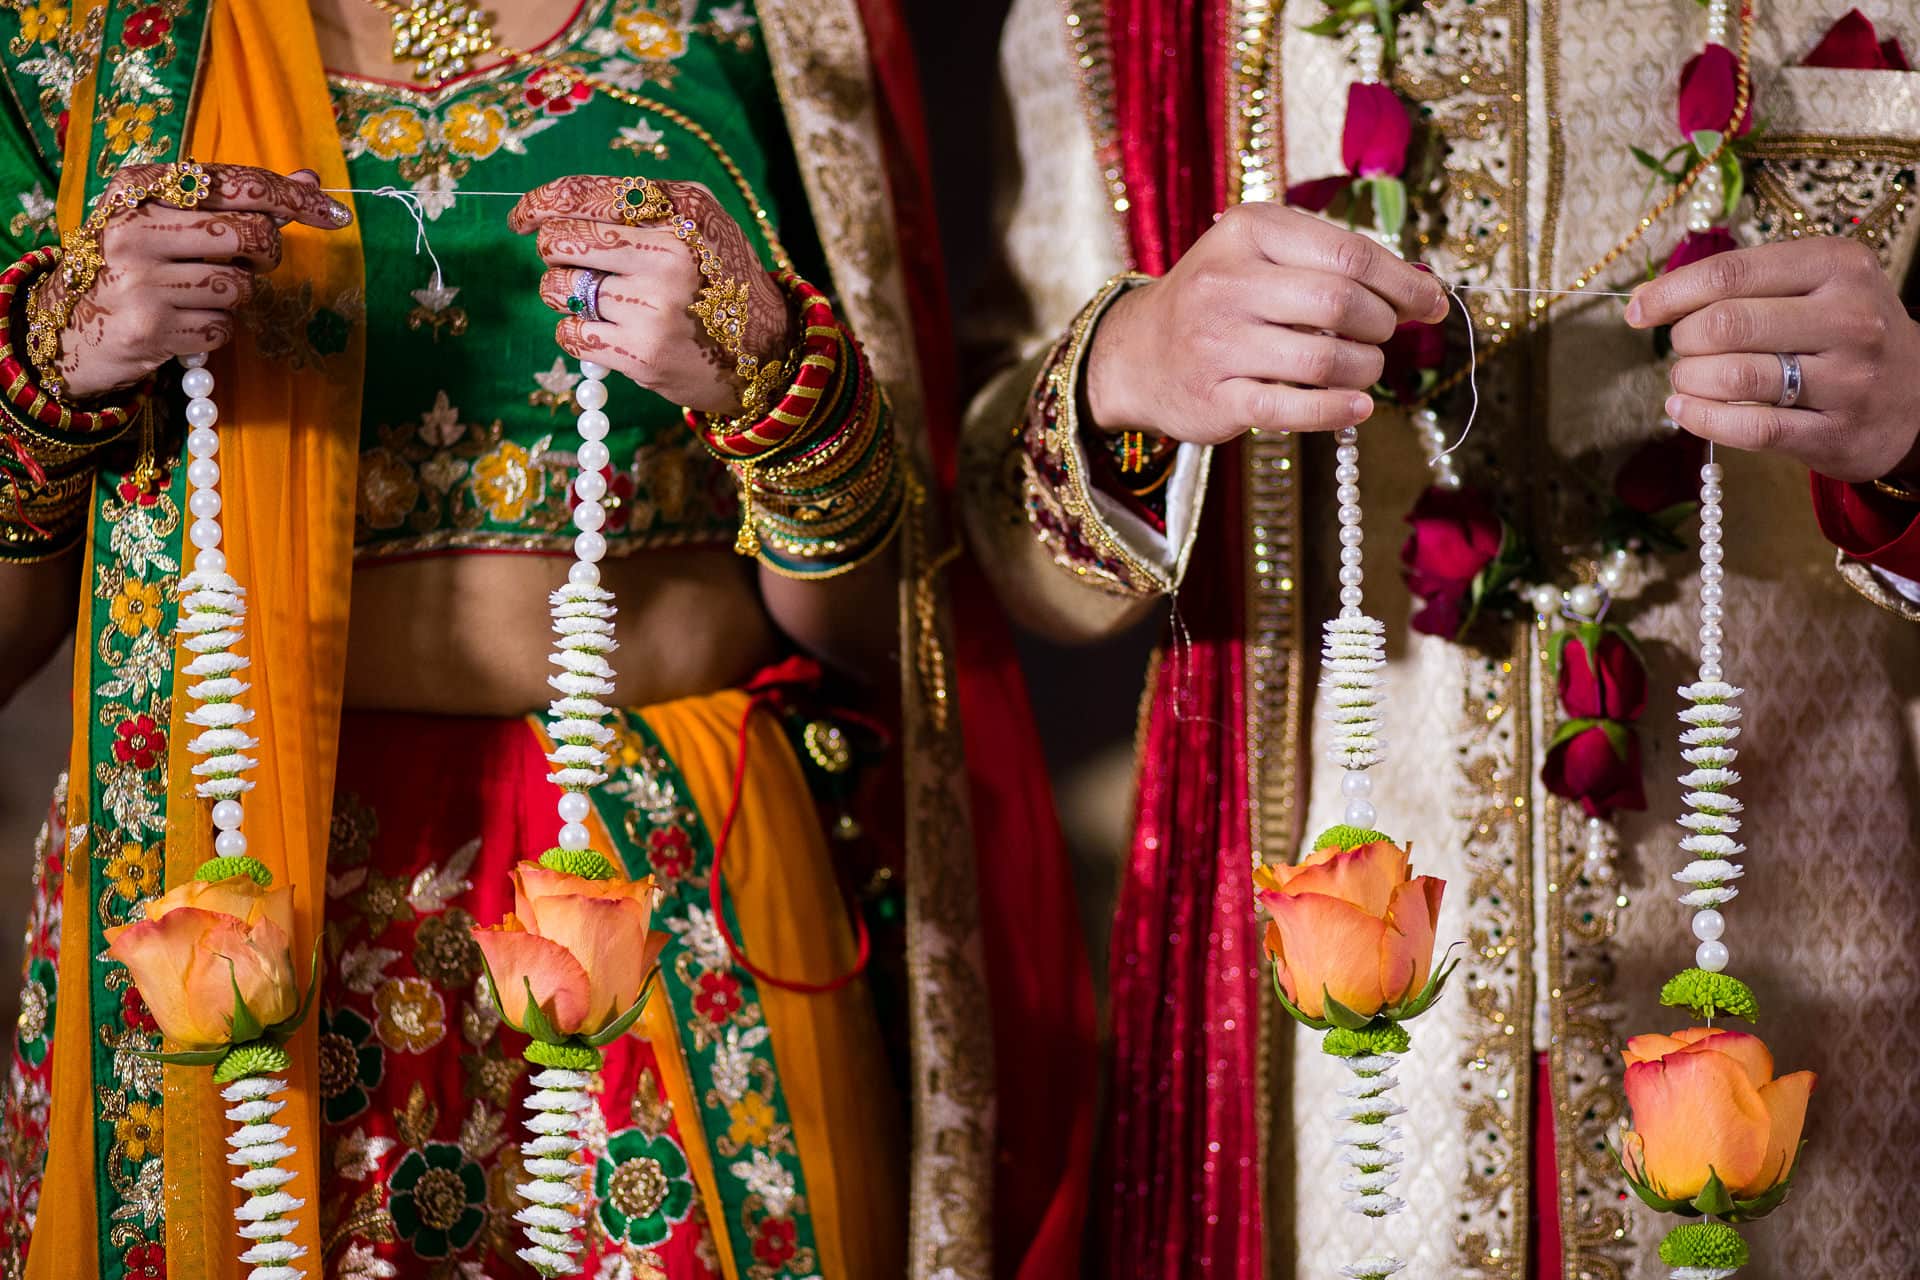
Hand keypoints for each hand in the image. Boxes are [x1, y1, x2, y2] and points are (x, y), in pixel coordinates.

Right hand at [33, 163, 351, 399]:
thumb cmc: (135, 262)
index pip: (239, 183)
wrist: (68, 324)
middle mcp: (135, 228)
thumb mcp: (171, 217)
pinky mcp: (151, 329)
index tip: (336, 212)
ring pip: (241, 287)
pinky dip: (218, 327)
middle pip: (252, 236)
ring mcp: (140, 281)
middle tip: (249, 262)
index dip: (295, 198)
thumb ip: (239, 200)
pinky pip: (224, 327)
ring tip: (199, 290)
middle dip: (267, 254)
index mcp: (140, 187)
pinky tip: (186, 320)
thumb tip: (310, 180)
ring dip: (237, 294)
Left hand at [509, 176, 790, 414]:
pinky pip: (570, 334)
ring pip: (558, 289)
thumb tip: (550, 207)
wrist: (770, 350)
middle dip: (556, 252)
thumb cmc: (720, 277)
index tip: (522, 217)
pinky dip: (576, 334)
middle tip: (578, 265)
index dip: (539, 203)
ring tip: (603, 302)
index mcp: (681, 209)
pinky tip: (607, 333)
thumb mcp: (697, 220)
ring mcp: (654, 307)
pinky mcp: (642, 354)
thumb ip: (637, 203)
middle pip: (559, 240)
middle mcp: (668, 253)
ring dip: (566, 296)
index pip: (582, 194)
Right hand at [1084, 202, 1447, 443]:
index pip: (1349, 253)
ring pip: (1324, 359)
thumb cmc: (1220, 302)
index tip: (1431, 303)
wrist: (1137, 354)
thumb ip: (1332, 264)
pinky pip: (1294, 409)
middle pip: (1341, 303)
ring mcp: (1217, 344)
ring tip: (1364, 368)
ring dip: (1365, 369)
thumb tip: (1423, 292)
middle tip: (1383, 336)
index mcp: (1248, 233)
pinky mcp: (1216, 399)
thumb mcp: (1262, 256)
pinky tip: (1358, 407)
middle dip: (1382, 324)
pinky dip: (1340, 411)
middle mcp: (1227, 283)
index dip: (1404, 282)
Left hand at [1627, 237, 1919, 482]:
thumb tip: (1647, 296)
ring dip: (1689, 379)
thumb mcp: (1813, 285)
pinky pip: (1748, 428)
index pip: (1731, 272)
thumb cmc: (1842, 333)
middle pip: (1726, 324)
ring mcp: (1849, 378)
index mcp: (1838, 265)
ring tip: (1687, 378)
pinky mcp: (1836, 432)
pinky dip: (1700, 418)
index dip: (1670, 292)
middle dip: (1683, 338)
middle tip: (1683, 347)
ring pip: (1733, 376)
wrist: (1918, 396)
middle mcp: (1850, 317)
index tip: (1638, 311)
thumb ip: (1740, 283)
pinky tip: (1684, 409)